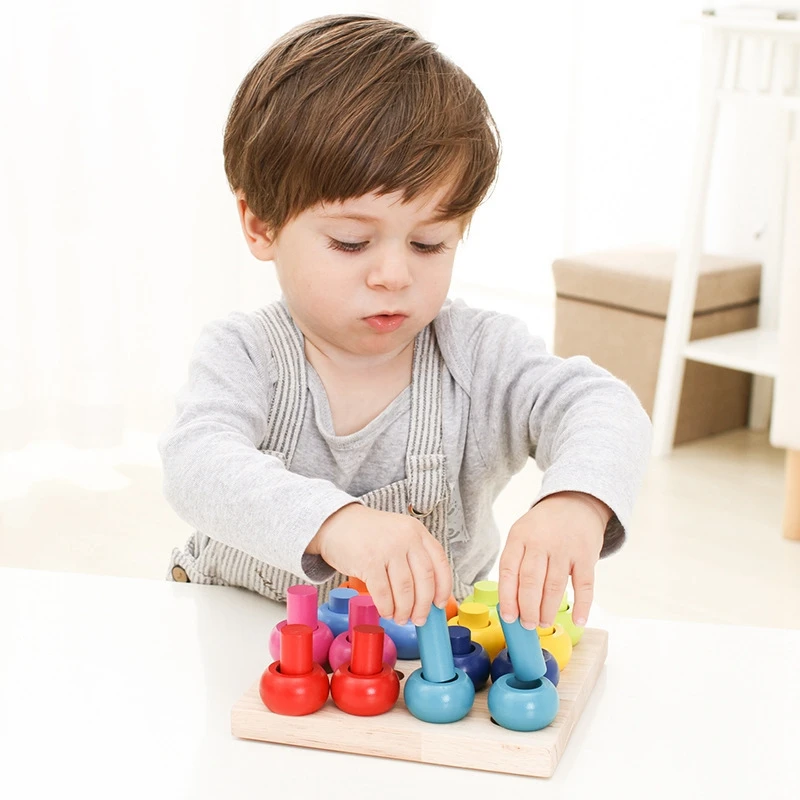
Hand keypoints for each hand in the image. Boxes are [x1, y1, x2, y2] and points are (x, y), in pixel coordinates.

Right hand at [307, 503, 451, 625]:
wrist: (336, 523)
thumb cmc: (368, 534)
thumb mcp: (398, 535)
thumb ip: (413, 556)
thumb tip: (427, 594)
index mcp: (417, 531)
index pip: (439, 562)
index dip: (444, 587)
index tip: (440, 604)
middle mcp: (406, 538)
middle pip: (425, 579)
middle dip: (423, 605)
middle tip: (419, 619)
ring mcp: (387, 548)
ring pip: (405, 589)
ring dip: (404, 610)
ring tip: (400, 618)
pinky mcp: (369, 561)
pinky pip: (383, 593)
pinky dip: (387, 607)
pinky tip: (386, 612)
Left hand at [497, 492, 609, 629]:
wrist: (575, 503)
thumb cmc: (543, 526)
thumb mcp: (522, 534)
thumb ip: (515, 562)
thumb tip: (510, 602)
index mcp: (519, 537)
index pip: (508, 570)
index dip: (507, 597)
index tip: (508, 617)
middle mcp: (541, 542)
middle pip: (531, 581)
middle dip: (527, 608)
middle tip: (528, 625)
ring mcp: (565, 548)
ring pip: (554, 586)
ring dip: (548, 609)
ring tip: (543, 623)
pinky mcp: (586, 555)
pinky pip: (584, 585)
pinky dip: (582, 605)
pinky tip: (579, 620)